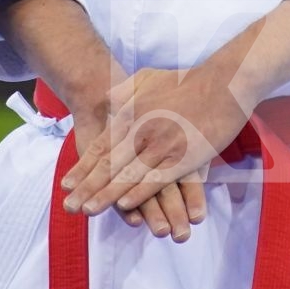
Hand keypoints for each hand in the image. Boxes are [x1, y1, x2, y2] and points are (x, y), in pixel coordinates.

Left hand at [65, 74, 206, 242]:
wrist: (222, 84)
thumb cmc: (187, 80)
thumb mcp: (147, 78)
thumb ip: (125, 91)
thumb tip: (107, 100)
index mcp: (131, 114)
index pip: (101, 147)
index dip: (83, 168)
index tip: (66, 184)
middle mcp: (141, 131)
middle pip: (108, 165)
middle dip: (87, 188)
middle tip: (69, 206)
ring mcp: (161, 145)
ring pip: (128, 175)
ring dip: (106, 195)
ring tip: (88, 211)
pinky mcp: (182, 157)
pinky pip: (156, 179)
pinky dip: (139, 193)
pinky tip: (126, 206)